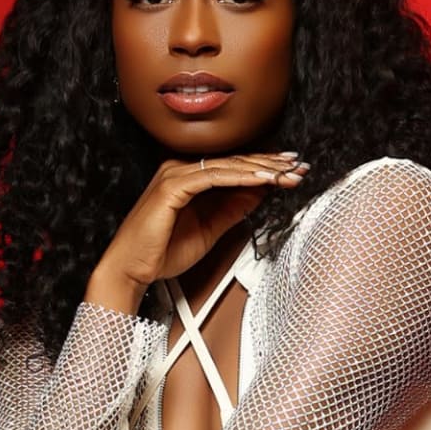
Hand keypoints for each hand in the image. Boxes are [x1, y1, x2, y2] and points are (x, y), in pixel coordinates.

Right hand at [86, 151, 308, 309]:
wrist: (131, 269)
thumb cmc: (161, 251)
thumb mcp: (210, 228)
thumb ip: (234, 208)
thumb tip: (262, 192)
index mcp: (187, 175)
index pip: (233, 164)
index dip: (265, 166)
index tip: (292, 170)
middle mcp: (180, 168)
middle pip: (234, 161)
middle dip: (271, 165)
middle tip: (299, 167)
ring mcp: (174, 174)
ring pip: (228, 165)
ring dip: (262, 169)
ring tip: (288, 174)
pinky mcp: (171, 186)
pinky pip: (214, 177)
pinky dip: (241, 177)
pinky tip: (262, 180)